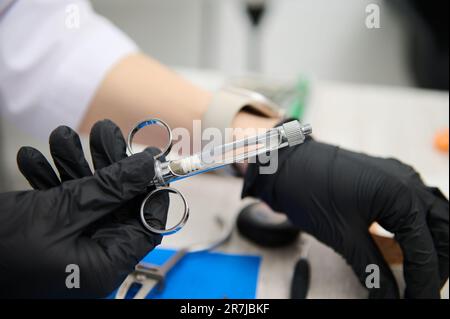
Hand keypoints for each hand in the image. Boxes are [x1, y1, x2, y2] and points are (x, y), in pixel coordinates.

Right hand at [0, 120, 167, 297]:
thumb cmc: (1, 253)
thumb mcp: (62, 213)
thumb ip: (108, 189)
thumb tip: (145, 167)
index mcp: (104, 264)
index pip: (147, 224)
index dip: (151, 189)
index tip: (148, 158)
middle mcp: (91, 256)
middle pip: (116, 203)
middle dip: (107, 164)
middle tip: (103, 131)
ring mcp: (70, 244)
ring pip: (85, 197)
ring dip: (73, 164)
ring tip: (61, 136)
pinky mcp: (49, 233)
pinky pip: (59, 203)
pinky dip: (49, 180)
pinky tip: (33, 159)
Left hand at [243, 137, 448, 297]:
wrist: (285, 165)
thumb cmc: (310, 193)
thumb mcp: (343, 236)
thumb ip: (372, 269)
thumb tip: (389, 297)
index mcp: (401, 195)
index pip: (426, 248)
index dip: (425, 282)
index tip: (420, 300)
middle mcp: (407, 182)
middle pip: (443, 228)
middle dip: (437, 261)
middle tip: (423, 287)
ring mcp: (398, 176)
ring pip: (432, 214)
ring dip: (430, 243)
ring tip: (418, 270)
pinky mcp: (385, 178)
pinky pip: (414, 204)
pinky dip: (414, 228)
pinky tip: (403, 244)